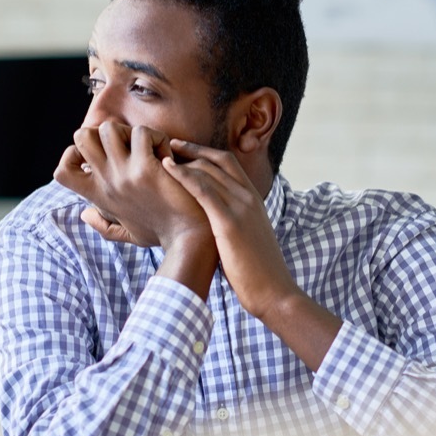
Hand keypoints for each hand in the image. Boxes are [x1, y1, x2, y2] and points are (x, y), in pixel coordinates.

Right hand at [54, 122, 210, 250]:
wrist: (190, 237)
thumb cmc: (164, 232)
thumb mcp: (129, 232)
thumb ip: (103, 226)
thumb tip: (84, 214)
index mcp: (100, 196)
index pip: (61, 172)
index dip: (73, 155)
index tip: (99, 158)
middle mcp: (107, 183)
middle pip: (81, 136)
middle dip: (103, 131)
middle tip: (128, 146)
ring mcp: (124, 175)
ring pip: (109, 127)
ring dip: (131, 131)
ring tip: (148, 148)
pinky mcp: (146, 169)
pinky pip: (142, 133)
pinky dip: (158, 138)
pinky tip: (169, 155)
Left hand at [161, 140, 299, 319]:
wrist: (274, 292)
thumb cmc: (257, 273)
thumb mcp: (246, 239)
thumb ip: (232, 225)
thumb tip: (211, 227)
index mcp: (254, 200)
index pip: (229, 164)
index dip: (205, 153)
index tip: (184, 150)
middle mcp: (249, 197)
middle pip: (218, 161)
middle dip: (192, 150)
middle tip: (168, 144)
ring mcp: (241, 207)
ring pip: (209, 170)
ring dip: (183, 158)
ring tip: (161, 153)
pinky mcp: (230, 221)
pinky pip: (203, 188)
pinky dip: (183, 174)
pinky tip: (167, 168)